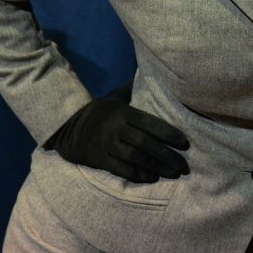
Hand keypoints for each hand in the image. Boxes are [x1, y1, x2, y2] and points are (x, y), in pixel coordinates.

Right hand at [44, 83, 189, 182]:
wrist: (67, 128)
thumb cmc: (100, 112)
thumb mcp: (114, 98)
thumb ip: (132, 89)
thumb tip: (150, 74)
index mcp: (123, 113)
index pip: (150, 123)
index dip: (169, 134)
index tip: (185, 144)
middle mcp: (116, 129)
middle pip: (145, 143)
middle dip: (167, 155)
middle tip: (184, 166)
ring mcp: (107, 145)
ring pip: (135, 158)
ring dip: (156, 167)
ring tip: (173, 173)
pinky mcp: (100, 160)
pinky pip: (121, 169)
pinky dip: (138, 175)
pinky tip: (152, 178)